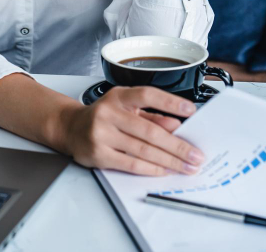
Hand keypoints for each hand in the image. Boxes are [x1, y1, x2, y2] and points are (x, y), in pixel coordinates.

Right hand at [57, 86, 204, 175]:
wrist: (71, 128)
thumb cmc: (103, 116)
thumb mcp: (125, 107)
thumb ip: (150, 115)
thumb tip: (176, 125)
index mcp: (118, 97)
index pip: (147, 95)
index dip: (170, 102)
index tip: (191, 111)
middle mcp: (108, 113)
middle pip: (150, 131)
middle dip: (177, 146)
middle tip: (195, 155)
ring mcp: (102, 134)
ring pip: (142, 150)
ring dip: (169, 160)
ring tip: (185, 166)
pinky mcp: (98, 154)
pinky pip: (130, 163)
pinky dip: (150, 168)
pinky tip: (163, 170)